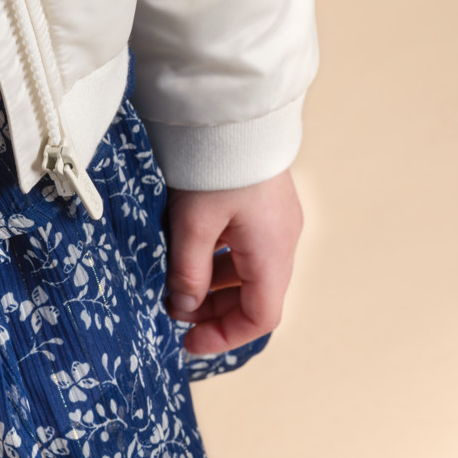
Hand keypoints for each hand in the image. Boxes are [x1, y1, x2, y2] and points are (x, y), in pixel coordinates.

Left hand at [163, 169, 302, 354]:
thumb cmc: (215, 168)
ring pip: (248, 271)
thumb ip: (188, 273)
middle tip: (175, 310)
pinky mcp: (264, 205)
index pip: (261, 316)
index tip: (189, 342)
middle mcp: (283, 240)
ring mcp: (276, 221)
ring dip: (214, 284)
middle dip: (215, 310)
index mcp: (273, 252)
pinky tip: (190, 252)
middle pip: (255, 295)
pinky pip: (245, 246)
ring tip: (176, 282)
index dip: (225, 336)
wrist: (230, 114)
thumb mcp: (192, 225)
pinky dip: (219, 259)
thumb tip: (183, 307)